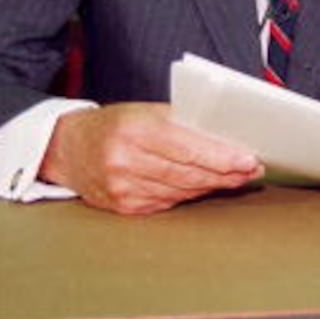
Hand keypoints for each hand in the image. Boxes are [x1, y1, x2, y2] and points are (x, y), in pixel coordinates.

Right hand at [38, 102, 263, 214]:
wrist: (68, 148)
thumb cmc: (115, 124)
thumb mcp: (144, 112)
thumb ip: (180, 122)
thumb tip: (225, 137)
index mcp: (133, 129)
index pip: (186, 146)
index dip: (221, 156)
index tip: (248, 159)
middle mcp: (125, 160)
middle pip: (187, 172)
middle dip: (225, 173)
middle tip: (251, 170)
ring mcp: (122, 188)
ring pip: (181, 190)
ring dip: (213, 185)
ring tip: (237, 178)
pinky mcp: (123, 206)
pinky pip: (168, 202)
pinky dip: (190, 194)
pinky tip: (206, 187)